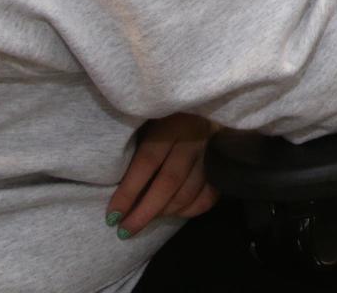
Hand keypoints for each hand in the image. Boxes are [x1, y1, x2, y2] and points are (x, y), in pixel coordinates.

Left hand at [106, 113, 216, 237]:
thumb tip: (114, 184)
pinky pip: (207, 198)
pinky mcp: (224, 167)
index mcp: (172, 124)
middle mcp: (195, 139)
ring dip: (163, 213)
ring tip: (144, 221)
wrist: (214, 105)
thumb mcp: (151, 121)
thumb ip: (138, 146)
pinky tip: (171, 213)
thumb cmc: (169, 116)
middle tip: (125, 231)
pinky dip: (187, 211)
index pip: (147, 162)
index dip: (128, 192)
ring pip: (187, 194)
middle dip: (144, 212)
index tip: (112, 216)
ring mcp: (212, 154)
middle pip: (168, 182)